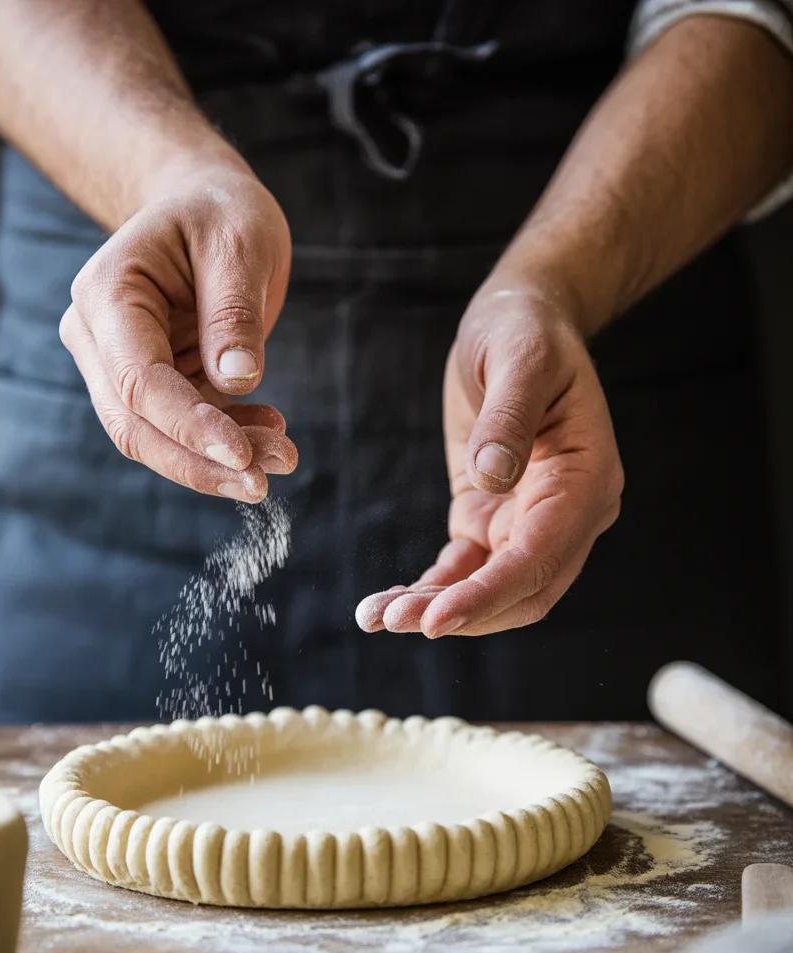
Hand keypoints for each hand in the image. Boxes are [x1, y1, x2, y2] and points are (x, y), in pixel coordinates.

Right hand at [59, 165, 297, 501]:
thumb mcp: (239, 243)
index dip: (187, 425)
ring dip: (217, 461)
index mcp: (107, 294)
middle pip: (136, 425)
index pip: (139, 381)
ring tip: (282, 456)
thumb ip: (234, 312)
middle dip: (200, 461)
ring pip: (156, 438)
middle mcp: (98, 337)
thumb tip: (237, 380)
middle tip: (263, 480)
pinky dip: (226, 440)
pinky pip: (182, 429)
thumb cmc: (219, 212)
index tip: (241, 455)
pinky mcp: (153, 384)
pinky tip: (269, 431)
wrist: (205, 206)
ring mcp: (120, 365)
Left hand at [356, 287, 623, 636]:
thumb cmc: (525, 333)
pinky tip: (389, 601)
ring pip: (491, 589)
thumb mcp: (520, 359)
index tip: (437, 618)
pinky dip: (432, 590)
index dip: (489, 594)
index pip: (540, 557)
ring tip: (375, 617)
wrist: (519, 321)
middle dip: (460, 614)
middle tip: (391, 620)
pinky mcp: (492, 518)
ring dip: (438, 610)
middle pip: (521, 590)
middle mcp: (568, 513)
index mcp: (587, 480)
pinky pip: (466, 569)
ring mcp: (530, 521)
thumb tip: (491, 477)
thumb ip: (509, 417)